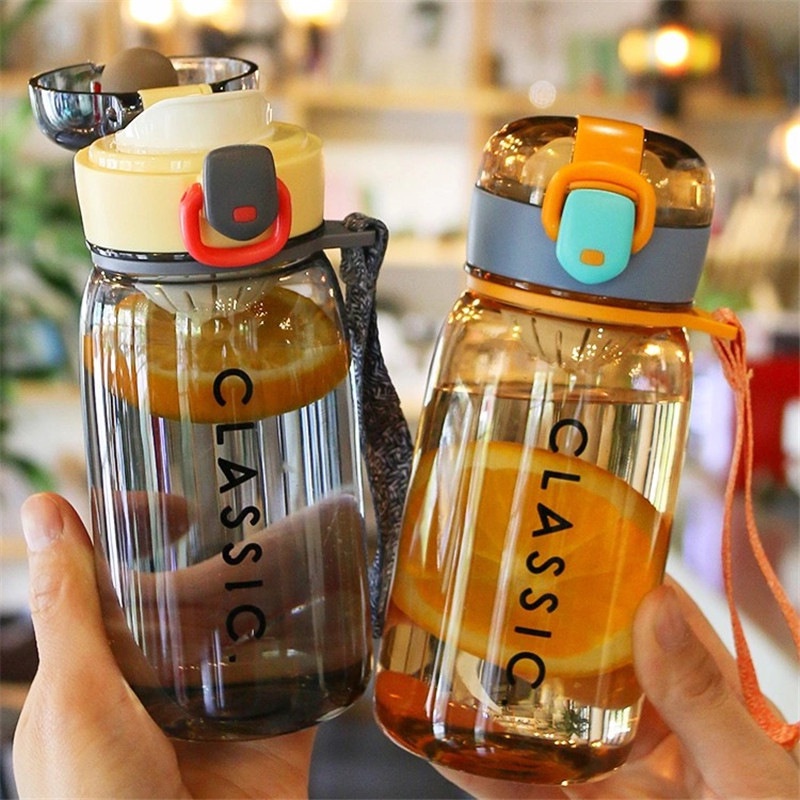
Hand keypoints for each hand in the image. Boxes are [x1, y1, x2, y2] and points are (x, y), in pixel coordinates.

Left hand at [13, 493, 315, 798]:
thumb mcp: (75, 702)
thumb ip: (69, 608)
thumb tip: (43, 508)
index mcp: (102, 669)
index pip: (117, 576)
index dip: (141, 527)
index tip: (176, 505)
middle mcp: (162, 677)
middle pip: (194, 589)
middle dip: (226, 545)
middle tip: (262, 508)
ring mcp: (222, 701)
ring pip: (251, 619)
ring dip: (281, 575)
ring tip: (315, 527)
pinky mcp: (275, 724)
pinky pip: (305, 665)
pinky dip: (325, 625)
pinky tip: (342, 586)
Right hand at [436, 579, 798, 798]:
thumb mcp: (750, 773)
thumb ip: (701, 697)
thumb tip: (653, 603)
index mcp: (703, 702)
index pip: (651, 617)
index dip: (611, 574)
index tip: (564, 538)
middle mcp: (657, 731)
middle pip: (588, 664)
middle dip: (541, 628)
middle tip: (485, 589)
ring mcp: (619, 776)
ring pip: (552, 724)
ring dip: (502, 695)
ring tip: (452, 656)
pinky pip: (534, 792)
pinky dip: (490, 775)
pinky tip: (453, 751)